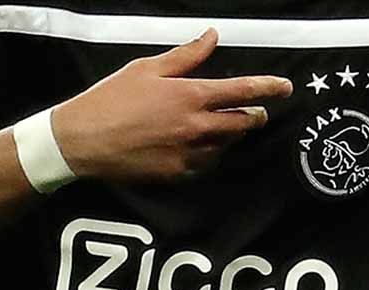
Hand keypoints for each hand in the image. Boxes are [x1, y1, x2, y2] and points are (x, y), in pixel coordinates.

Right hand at [52, 28, 293, 181]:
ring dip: (229, 135)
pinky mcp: (179, 173)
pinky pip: (207, 164)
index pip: (243, 91)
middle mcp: (197, 126)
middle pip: (243, 123)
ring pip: (227, 145)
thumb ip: (186, 55)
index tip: (285, 88)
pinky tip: (194, 146)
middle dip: (254, 116)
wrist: (83, 141)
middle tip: (253, 112)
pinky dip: (208, 154)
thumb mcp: (147, 68)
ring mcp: (190, 153)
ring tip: (215, 127)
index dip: (269, 88)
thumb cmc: (111, 99)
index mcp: (191, 95)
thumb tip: (211, 37)